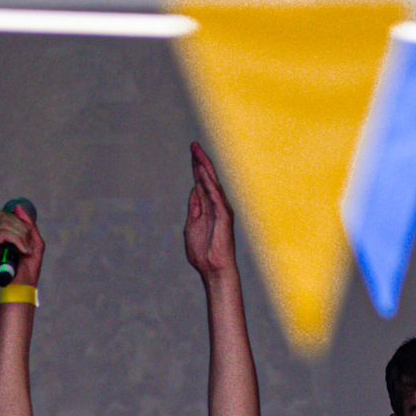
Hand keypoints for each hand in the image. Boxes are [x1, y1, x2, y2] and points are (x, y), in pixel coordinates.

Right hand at [0, 199, 44, 291]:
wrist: (24, 286)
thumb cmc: (28, 268)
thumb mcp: (34, 242)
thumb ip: (28, 223)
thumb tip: (17, 207)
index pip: (5, 215)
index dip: (19, 223)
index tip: (27, 237)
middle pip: (6, 217)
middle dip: (23, 230)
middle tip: (28, 247)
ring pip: (5, 224)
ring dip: (21, 237)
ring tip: (25, 250)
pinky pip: (2, 233)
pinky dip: (16, 240)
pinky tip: (22, 250)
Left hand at [182, 142, 236, 280]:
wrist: (212, 269)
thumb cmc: (202, 252)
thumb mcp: (191, 225)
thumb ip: (194, 207)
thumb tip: (195, 190)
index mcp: (207, 207)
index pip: (201, 183)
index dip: (196, 168)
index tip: (192, 152)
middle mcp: (216, 205)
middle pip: (207, 179)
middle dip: (200, 161)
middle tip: (193, 145)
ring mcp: (221, 210)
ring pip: (212, 184)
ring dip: (204, 168)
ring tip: (197, 153)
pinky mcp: (224, 216)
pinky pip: (215, 196)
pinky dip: (208, 183)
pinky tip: (202, 173)